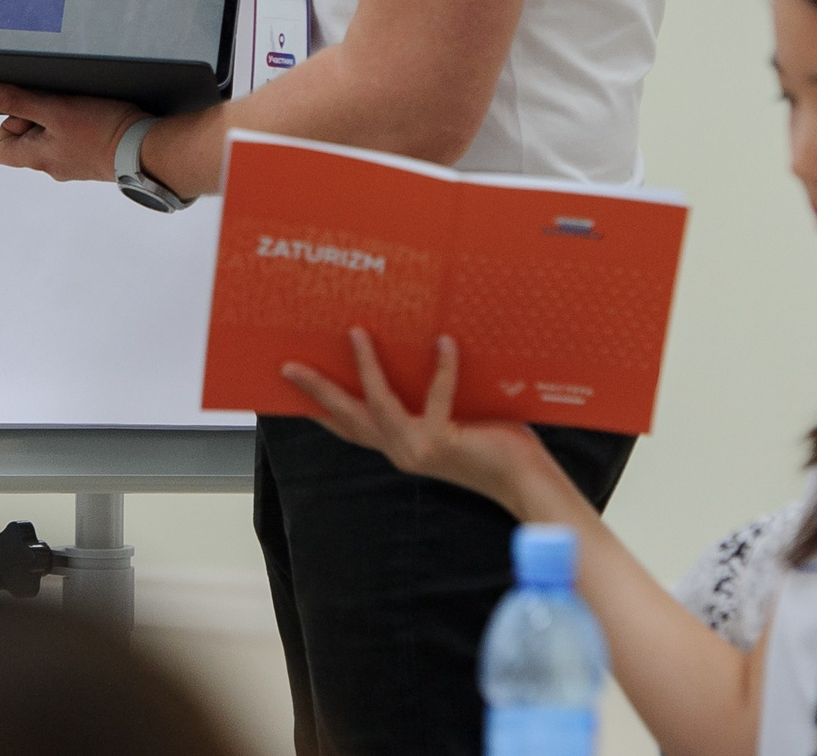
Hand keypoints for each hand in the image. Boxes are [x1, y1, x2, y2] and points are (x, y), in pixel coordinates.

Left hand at [0, 83, 145, 182]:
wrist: (147, 149)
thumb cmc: (102, 131)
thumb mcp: (54, 108)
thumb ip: (16, 101)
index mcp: (37, 159)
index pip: (0, 149)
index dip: (9, 123)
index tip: (32, 110)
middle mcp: (53, 167)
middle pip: (27, 141)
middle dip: (38, 117)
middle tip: (59, 104)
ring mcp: (74, 166)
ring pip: (53, 139)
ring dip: (61, 119)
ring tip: (81, 109)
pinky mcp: (95, 160)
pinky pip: (76, 142)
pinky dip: (81, 127)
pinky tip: (97, 117)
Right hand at [281, 330, 552, 512]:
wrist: (526, 482)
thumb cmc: (496, 449)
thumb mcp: (452, 423)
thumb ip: (430, 402)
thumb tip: (421, 349)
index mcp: (401, 448)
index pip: (352, 429)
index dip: (321, 410)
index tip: (293, 391)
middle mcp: (402, 452)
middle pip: (349, 416)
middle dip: (317, 390)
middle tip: (290, 366)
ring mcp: (418, 449)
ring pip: (378, 403)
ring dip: (365, 367)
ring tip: (355, 333)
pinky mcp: (442, 441)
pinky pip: (436, 396)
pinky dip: (441, 367)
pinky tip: (444, 341)